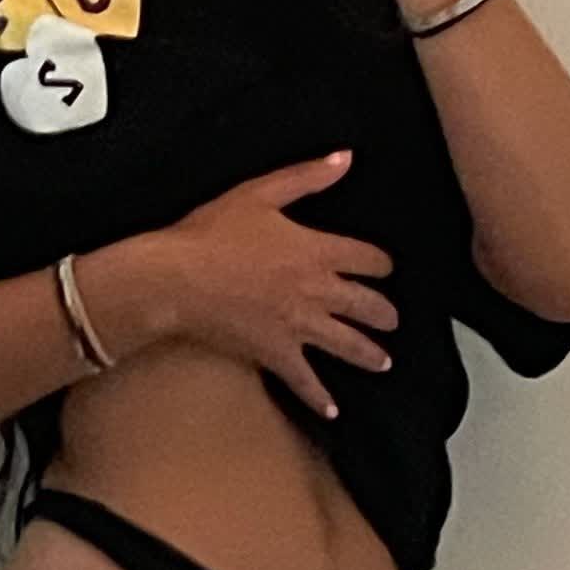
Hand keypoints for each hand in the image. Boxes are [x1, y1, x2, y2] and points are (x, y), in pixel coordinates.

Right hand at [159, 151, 396, 419]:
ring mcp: (299, 327)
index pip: (367, 259)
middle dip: (384, 312)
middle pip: (366, 305)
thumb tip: (346, 158)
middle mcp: (317, 292)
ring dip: (369, 353)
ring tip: (383, 361)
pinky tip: (333, 411)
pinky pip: (306, 381)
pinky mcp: (276, 353)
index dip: (382, 263)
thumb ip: (307, 177)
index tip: (386, 267)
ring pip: (347, 344)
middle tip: (393, 319)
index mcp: (317, 251)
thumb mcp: (260, 193)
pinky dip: (320, 398)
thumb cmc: (212, 232)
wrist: (177, 279)